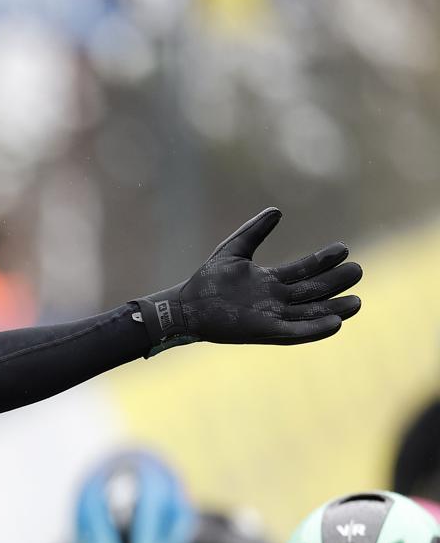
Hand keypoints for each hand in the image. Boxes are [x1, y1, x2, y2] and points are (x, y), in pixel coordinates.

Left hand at [135, 208, 361, 354]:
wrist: (184, 307)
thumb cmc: (206, 281)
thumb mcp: (234, 250)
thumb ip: (255, 231)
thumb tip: (277, 210)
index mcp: (271, 282)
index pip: (304, 270)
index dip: (324, 260)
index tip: (343, 249)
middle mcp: (275, 301)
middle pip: (313, 291)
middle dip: (335, 283)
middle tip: (358, 271)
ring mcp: (272, 317)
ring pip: (310, 313)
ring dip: (334, 309)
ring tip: (357, 302)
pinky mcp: (264, 332)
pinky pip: (295, 332)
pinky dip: (315, 329)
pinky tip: (335, 323)